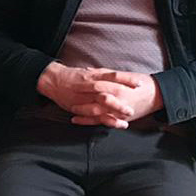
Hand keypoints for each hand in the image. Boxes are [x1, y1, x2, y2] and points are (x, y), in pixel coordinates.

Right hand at [36, 62, 160, 127]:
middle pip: (110, 90)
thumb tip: (122, 76)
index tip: (140, 83)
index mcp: (96, 74)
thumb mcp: (91, 72)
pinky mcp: (80, 106)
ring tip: (128, 117)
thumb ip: (105, 75)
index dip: (127, 79)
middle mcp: (91, 84)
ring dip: (116, 110)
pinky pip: (93, 115)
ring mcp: (86, 96)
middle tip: (136, 104)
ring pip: (102, 103)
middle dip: (123, 98)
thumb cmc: (75, 76)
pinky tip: (114, 124)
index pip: (114, 75)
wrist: (55, 81)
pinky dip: (104, 119)